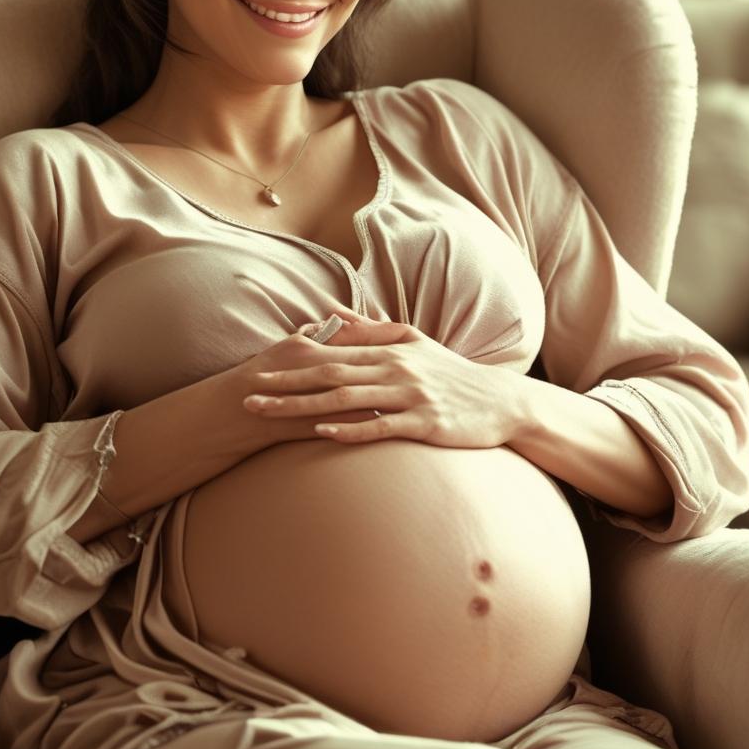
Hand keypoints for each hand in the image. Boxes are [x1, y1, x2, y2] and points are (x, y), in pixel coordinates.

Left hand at [241, 306, 529, 447]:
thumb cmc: (452, 374)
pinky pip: (381, 426)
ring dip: (304, 408)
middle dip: (285, 386)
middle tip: (247, 395)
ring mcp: (409, 396)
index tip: (258, 372)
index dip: (292, 365)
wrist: (500, 402)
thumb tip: (334, 315)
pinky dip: (351, 429)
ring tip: (270, 415)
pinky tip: (323, 433)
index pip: (331, 356)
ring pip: (347, 400)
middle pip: (329, 376)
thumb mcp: (414, 343)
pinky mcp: (424, 423)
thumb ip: (372, 330)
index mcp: (388, 350)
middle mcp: (394, 369)